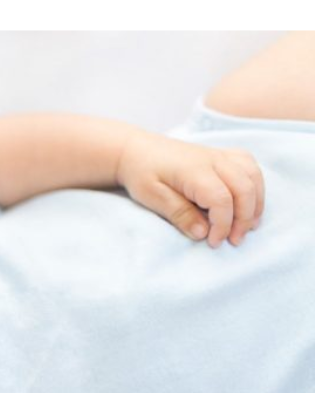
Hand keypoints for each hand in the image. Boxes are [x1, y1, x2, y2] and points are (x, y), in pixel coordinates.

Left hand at [115, 130, 264, 247]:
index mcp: (194, 171)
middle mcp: (213, 159)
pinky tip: (248, 203)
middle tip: (235, 241)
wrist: (137, 150)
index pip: (222, 199)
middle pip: (244, 188)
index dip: (223, 225)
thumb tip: (203, 233)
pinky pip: (250, 167)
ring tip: (248, 227)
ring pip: (253, 176)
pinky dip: (255, 187)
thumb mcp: (152, 197)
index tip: (213, 243)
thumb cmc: (141, 173)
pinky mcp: (223, 155)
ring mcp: (220, 155)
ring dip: (255, 203)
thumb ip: (179, 214)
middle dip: (244, 219)